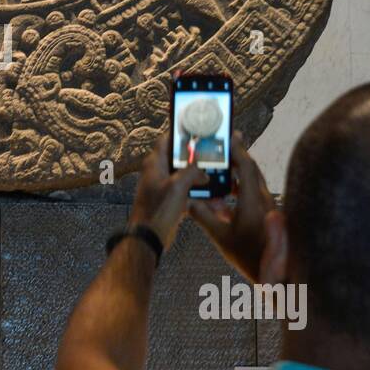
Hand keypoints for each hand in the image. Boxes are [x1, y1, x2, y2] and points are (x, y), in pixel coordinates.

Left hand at [129, 131, 208, 251]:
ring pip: (187, 178)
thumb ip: (192, 172)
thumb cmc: (158, 210)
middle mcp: (159, 173)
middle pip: (181, 160)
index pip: (167, 140)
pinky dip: (201, 197)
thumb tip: (204, 170)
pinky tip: (216, 202)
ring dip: (203, 181)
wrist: (149, 238)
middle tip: (216, 157)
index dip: (181, 134)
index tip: (197, 131)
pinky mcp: (170, 202)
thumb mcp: (178, 186)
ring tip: (220, 182)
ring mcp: (165, 188)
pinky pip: (189, 195)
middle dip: (199, 160)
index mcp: (156, 163)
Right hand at [188, 131, 275, 283]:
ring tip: (222, 174)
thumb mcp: (220, 237)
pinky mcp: (270, 217)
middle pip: (252, 170)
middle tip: (227, 146)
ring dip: (238, 177)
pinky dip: (241, 193)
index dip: (237, 149)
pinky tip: (228, 201)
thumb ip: (203, 217)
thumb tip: (188, 202)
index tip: (228, 137)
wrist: (277, 275)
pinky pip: (255, 197)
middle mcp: (265, 199)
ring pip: (254, 184)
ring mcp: (270, 207)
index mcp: (253, 201)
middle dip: (239, 157)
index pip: (246, 166)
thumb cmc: (249, 256)